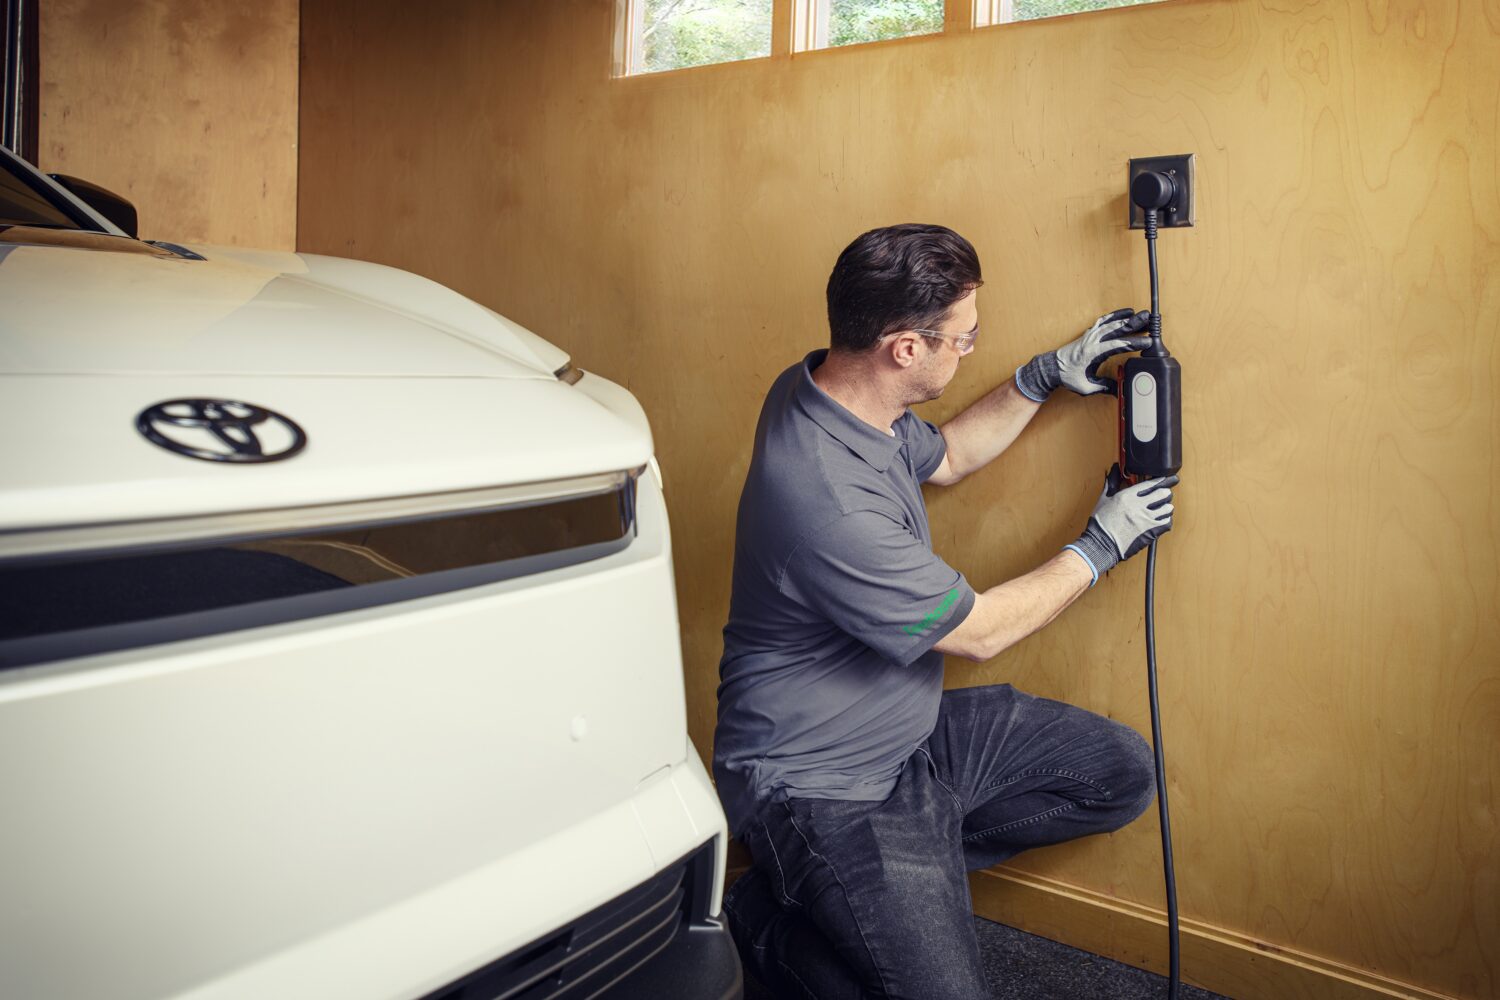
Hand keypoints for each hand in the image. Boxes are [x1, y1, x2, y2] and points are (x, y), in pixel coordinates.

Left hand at [1014, 308, 1150, 399]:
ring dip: (1128, 319)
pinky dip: (1116, 315)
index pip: (1117, 345)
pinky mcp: (1089, 332)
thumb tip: (1120, 389)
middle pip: (1117, 329)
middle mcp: (1092, 340)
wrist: (1052, 367)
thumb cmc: (1067, 376)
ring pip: (1112, 323)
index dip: (1133, 343)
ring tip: (1143, 316)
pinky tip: (1127, 312)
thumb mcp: (1086, 386)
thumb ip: (1104, 387)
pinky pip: (1104, 320)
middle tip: (1149, 320)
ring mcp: (1090, 334)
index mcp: (1092, 353)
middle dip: (1135, 324)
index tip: (1147, 342)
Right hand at [1066, 464, 1176, 582]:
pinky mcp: (1150, 532)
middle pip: (1163, 493)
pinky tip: (1161, 519)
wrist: (1101, 544)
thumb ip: (1112, 482)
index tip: (1164, 480)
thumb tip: (1115, 468)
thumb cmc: (1100, 524)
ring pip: (1167, 508)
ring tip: (1162, 508)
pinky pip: (1167, 522)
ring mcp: (1146, 519)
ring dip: (1166, 507)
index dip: (1160, 480)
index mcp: (1127, 496)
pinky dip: (1166, 520)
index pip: (1150, 483)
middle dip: (1164, 493)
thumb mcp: (1104, 499)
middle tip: (1163, 494)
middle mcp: (1139, 506)